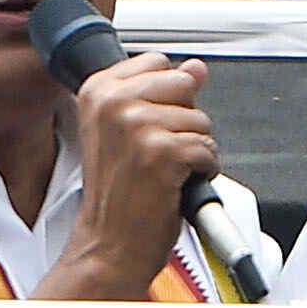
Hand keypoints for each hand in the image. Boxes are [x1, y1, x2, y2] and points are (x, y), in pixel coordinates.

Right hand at [54, 55, 212, 295]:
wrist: (109, 245)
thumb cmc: (118, 195)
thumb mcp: (129, 132)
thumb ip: (162, 93)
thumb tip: (197, 67)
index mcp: (98, 90)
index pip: (158, 62)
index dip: (167, 96)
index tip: (149, 125)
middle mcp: (113, 102)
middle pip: (184, 84)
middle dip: (184, 119)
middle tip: (157, 152)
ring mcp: (136, 125)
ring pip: (200, 119)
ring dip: (193, 149)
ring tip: (163, 172)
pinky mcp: (162, 151)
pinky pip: (208, 148)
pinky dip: (202, 171)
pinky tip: (175, 185)